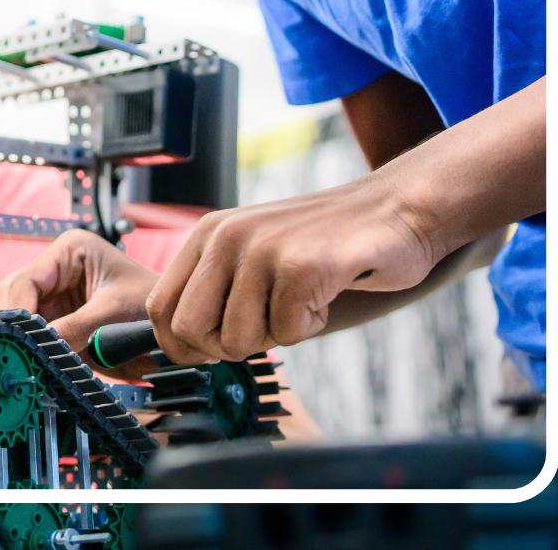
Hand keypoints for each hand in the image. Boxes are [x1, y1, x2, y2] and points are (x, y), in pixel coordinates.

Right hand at [0, 229, 161, 377]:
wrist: (171, 323)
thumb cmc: (150, 303)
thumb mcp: (115, 311)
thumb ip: (79, 326)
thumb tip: (45, 344)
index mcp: (69, 250)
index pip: (26, 278)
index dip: (20, 310)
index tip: (24, 338)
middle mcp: (55, 268)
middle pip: (13, 295)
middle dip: (18, 324)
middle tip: (25, 353)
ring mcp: (54, 293)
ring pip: (17, 316)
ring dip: (24, 338)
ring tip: (35, 359)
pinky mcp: (57, 317)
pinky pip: (33, 334)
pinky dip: (34, 348)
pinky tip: (42, 362)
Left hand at [145, 176, 437, 363]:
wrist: (395, 209)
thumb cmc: (324, 244)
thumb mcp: (253, 255)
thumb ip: (217, 291)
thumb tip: (182, 347)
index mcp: (208, 234)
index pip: (162, 308)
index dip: (184, 345)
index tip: (216, 348)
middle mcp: (226, 236)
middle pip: (191, 331)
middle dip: (227, 347)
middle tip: (267, 324)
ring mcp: (262, 249)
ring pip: (240, 339)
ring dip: (278, 332)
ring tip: (302, 296)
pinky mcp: (302, 266)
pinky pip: (288, 333)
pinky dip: (312, 324)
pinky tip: (327, 290)